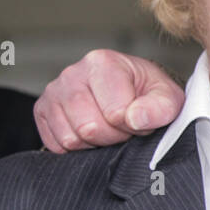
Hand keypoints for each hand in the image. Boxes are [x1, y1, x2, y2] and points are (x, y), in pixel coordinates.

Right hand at [34, 50, 184, 151]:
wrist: (132, 91)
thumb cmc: (149, 94)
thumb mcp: (167, 97)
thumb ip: (160, 108)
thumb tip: (135, 119)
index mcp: (102, 62)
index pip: (116, 113)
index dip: (133, 126)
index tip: (139, 117)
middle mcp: (72, 73)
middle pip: (89, 128)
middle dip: (113, 136)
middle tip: (124, 126)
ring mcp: (53, 92)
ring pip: (71, 138)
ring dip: (95, 142)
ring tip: (109, 126)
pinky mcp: (42, 111)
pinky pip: (56, 145)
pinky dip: (77, 147)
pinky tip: (91, 131)